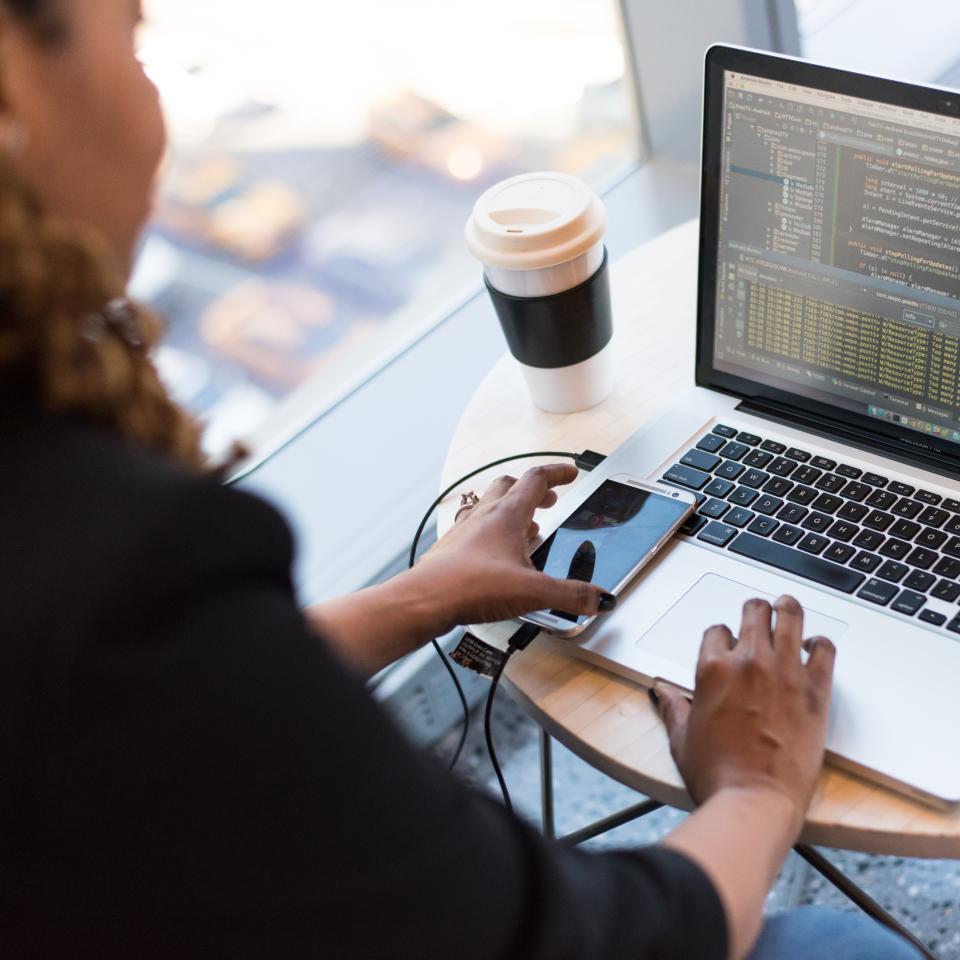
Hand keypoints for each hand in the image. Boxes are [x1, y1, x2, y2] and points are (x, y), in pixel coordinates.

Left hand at [412, 463, 614, 630]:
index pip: (536, 479)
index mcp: (507, 514)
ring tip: (527, 528)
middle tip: (548, 499)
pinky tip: (497, 554)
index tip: (570, 472)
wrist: (425, 599)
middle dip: (533, 490)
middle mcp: (484, 516)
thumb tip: (599, 598)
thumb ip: (571, 595)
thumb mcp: (533, 592)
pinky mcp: (452, 549)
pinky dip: (491, 532)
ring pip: (490, 506)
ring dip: (511, 510)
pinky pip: (475, 529)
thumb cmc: (472, 585)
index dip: (557, 473)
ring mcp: (465, 530)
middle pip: (510, 486)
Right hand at [653, 596, 835, 829]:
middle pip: (754, 611)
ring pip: (790, 616)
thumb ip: (673, 707)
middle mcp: (748, 661)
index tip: (728, 647)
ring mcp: (785, 672)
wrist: (755, 800)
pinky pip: (824, 649)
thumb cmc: (717, 774)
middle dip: (755, 611)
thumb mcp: (681, 737)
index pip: (717, 630)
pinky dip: (820, 644)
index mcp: (712, 668)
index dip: (723, 638)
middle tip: (759, 615)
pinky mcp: (816, 690)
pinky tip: (815, 647)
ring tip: (787, 607)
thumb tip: (661, 691)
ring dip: (787, 609)